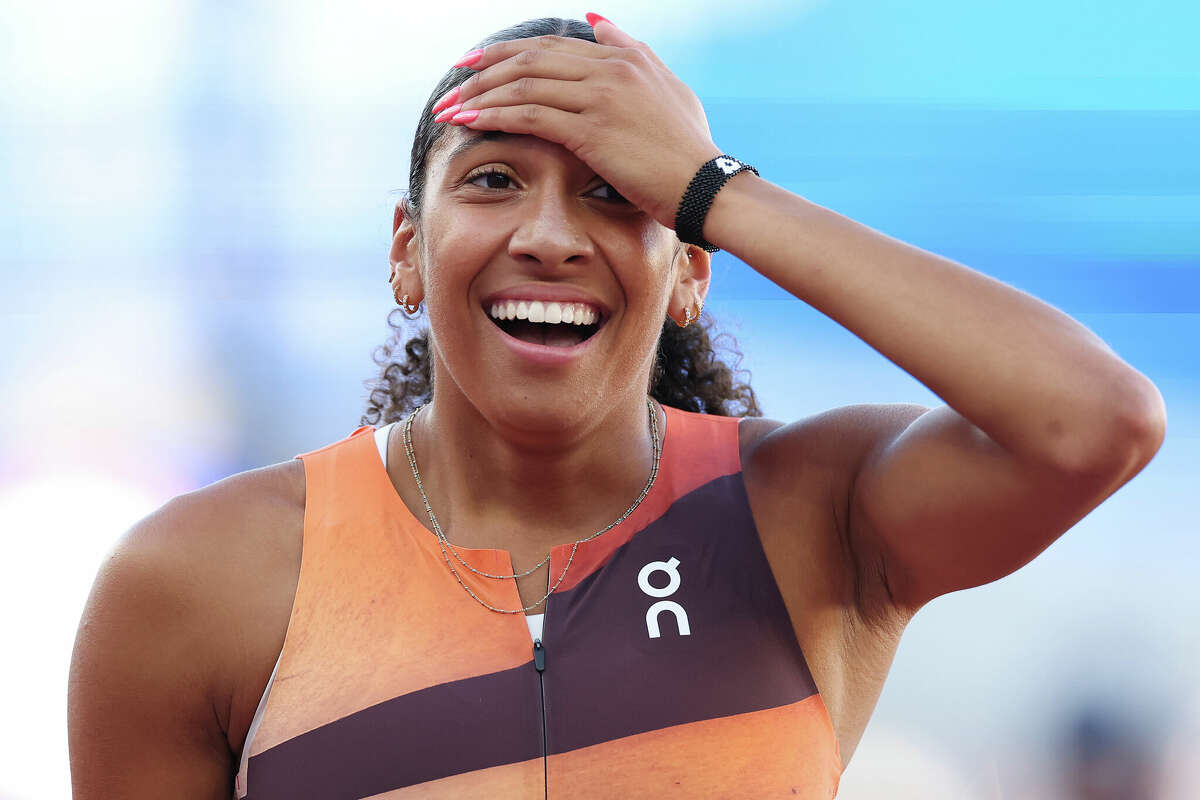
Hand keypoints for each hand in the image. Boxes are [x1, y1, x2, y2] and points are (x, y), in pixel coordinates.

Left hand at [441, 16, 722, 230]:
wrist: (706, 187)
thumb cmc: (689, 151)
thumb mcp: (667, 90)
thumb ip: (632, 51)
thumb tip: (597, 21)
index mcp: (625, 57)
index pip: (552, 46)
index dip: (508, 53)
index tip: (476, 65)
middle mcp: (610, 68)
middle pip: (530, 58)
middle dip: (484, 70)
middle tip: (453, 82)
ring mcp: (601, 96)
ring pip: (523, 84)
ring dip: (479, 95)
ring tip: (450, 108)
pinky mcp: (592, 129)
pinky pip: (529, 115)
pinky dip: (493, 116)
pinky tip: (469, 122)